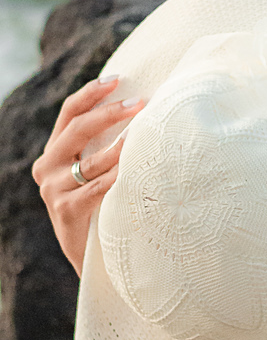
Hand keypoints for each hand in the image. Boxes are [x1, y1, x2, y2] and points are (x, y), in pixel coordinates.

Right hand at [30, 76, 143, 275]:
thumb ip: (105, 146)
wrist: (94, 259)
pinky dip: (120, 176)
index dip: (91, 93)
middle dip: (110, 113)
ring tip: (146, 133)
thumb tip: (143, 109)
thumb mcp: (97, 174)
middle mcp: (48, 168)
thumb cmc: (104, 209)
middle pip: (77, 129)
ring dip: (122, 146)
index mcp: (55, 153)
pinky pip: (99, 187)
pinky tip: (139, 168)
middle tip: (141, 104)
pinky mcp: (66, 212)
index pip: (68, 113)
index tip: (118, 79)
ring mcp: (53, 191)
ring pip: (93, 160)